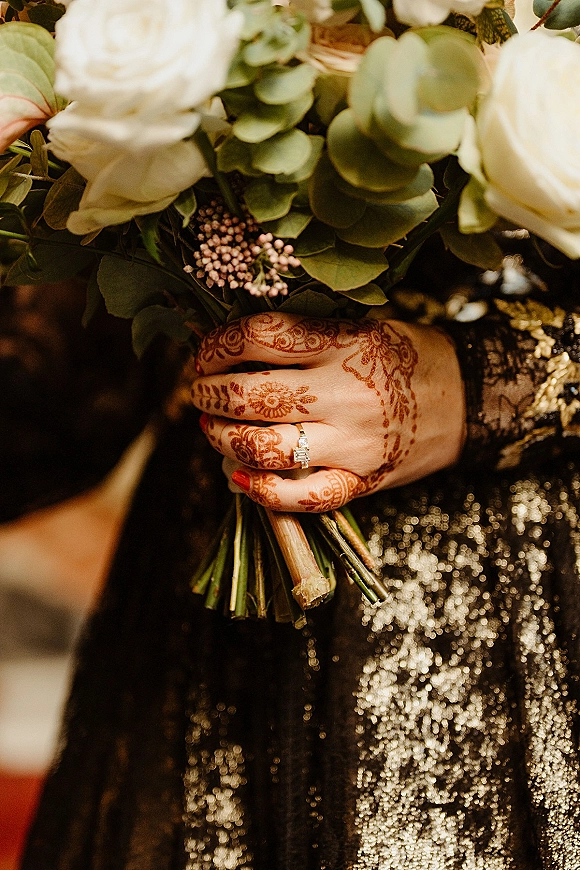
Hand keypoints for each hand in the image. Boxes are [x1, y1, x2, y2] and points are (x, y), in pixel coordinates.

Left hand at [191, 312, 465, 511]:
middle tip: (200, 392)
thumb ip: (307, 335)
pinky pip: (301, 497)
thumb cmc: (409, 357)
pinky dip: (261, 492)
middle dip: (209, 394)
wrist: (468, 400)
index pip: (259, 337)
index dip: (217, 345)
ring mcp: (351, 443)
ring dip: (222, 439)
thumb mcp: (363, 326)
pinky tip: (239, 479)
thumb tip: (233, 346)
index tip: (203, 354)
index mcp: (343, 344)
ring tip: (212, 428)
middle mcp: (344, 393)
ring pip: (264, 447)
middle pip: (251, 396)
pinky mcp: (360, 480)